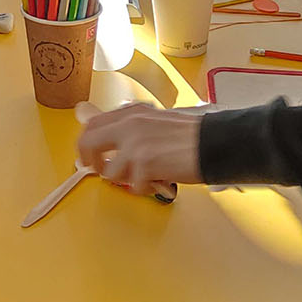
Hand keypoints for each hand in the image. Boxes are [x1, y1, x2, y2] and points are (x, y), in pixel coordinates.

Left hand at [76, 105, 204, 194]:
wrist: (214, 142)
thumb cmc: (191, 135)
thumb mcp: (154, 121)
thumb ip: (130, 128)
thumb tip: (108, 141)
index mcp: (131, 112)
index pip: (92, 124)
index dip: (86, 144)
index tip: (91, 156)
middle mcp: (128, 125)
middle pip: (87, 144)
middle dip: (92, 163)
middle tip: (104, 171)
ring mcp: (134, 145)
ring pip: (109, 172)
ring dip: (126, 180)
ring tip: (146, 176)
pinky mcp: (144, 165)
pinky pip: (132, 187)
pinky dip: (144, 189)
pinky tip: (158, 180)